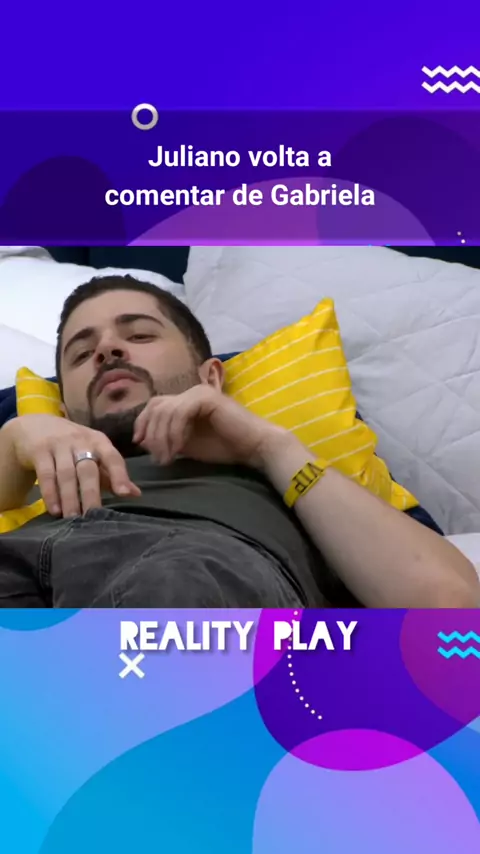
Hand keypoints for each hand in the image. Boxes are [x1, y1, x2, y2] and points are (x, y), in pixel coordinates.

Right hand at [7, 414, 139, 516]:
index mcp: (98, 442)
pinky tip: (55, 509)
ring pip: (66, 473)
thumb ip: (112, 475)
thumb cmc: (72, 445)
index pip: (112, 457)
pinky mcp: (39, 450)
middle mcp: (80, 441)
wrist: (35, 426)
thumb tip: (136, 494)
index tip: (124, 494)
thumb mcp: (93, 454)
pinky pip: (46, 474)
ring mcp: (59, 444)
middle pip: (88, 469)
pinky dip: (50, 493)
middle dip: (91, 493)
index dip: (119, 475)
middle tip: (93, 516)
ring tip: (72, 518)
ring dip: (70, 497)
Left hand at [133, 385, 284, 468]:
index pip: (155, 405)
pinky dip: (175, 433)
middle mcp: (191, 392)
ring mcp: (199, 392)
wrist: (254, 447)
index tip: (139, 444)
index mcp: (186, 400)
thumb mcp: (187, 443)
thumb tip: (142, 440)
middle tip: (156, 457)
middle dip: (150, 432)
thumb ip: (167, 438)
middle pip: (156, 406)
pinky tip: (178, 450)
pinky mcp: (206, 398)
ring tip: (167, 459)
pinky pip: (180, 414)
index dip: (143, 423)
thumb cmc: (224, 446)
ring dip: (162, 438)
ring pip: (166, 411)